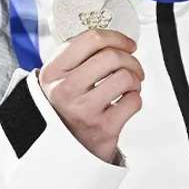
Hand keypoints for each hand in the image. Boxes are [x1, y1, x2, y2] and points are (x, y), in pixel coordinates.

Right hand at [38, 29, 142, 164]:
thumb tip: (112, 40)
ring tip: (129, 87)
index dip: (117, 38)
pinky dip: (135, 99)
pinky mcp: (102, 129)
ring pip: (125, 77)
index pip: (90, 40)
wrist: (61, 150)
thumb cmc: (64, 110)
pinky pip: (134, 101)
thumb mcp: (57, 81)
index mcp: (53, 73)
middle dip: (131, 60)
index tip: (128, 44)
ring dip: (135, 80)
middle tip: (132, 68)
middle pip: (112, 57)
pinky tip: (125, 104)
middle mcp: (64, 90)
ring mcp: (83, 110)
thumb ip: (76, 58)